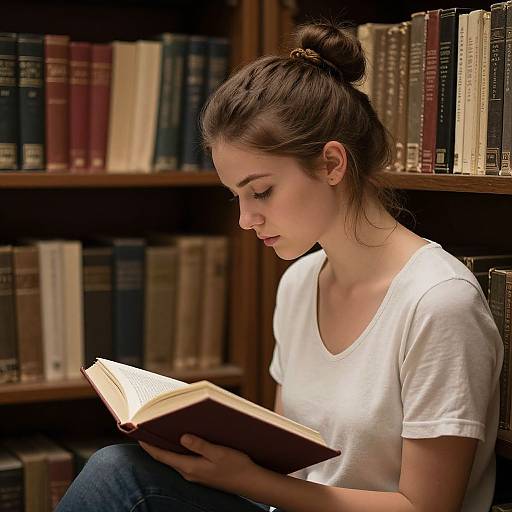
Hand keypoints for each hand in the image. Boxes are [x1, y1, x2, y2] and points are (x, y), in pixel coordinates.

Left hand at [139, 435, 262, 495]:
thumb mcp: (218, 453)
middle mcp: (189, 472)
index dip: (149, 446)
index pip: (162, 456)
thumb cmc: (236, 466)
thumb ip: (199, 445)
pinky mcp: (201, 472)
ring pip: (174, 458)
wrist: (250, 482)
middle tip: (147, 426)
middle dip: (155, 443)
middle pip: (166, 457)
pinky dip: (178, 450)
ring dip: (167, 446)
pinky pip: (184, 460)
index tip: (138, 434)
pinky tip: (181, 439)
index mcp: (190, 467)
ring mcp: (195, 473)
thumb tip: (182, 437)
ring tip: (161, 429)